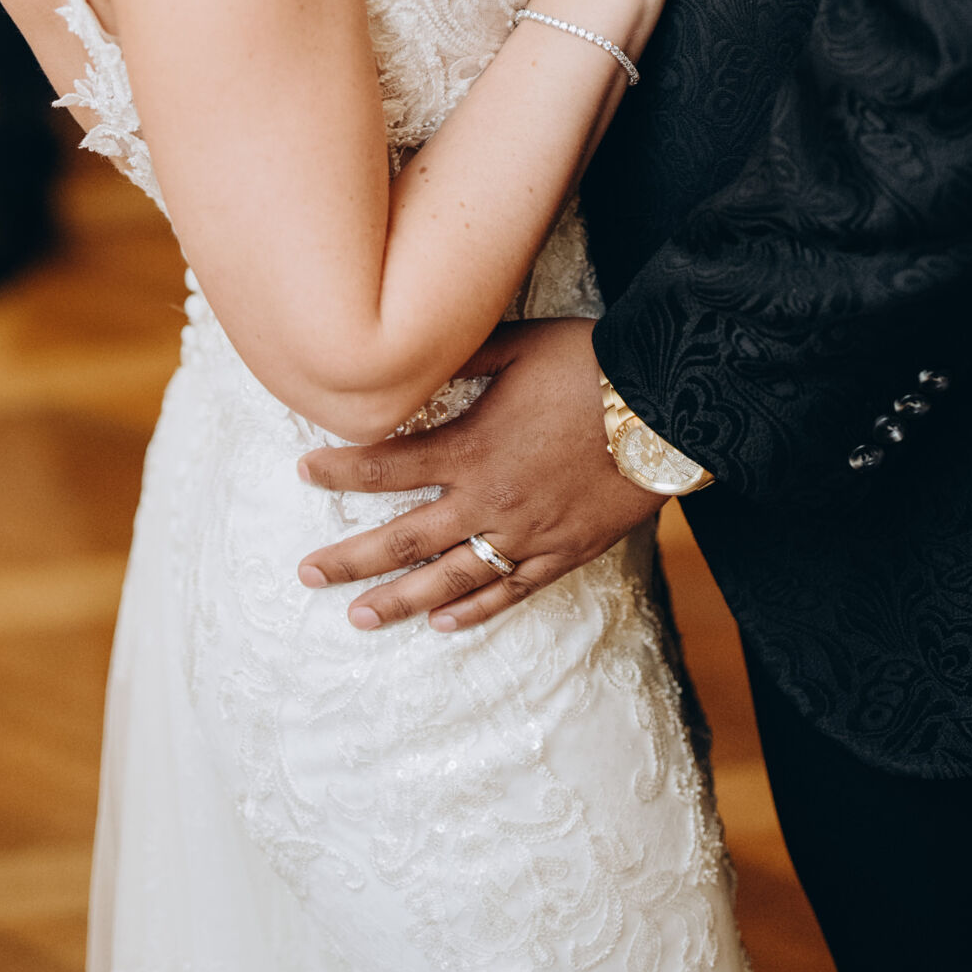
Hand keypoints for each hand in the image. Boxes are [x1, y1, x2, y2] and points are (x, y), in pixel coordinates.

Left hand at [295, 316, 662, 630]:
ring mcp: (525, 535)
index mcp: (471, 448)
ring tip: (358, 618)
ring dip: (399, 601)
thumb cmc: (591, 367)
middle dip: (349, 559)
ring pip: (449, 580)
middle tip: (307, 574)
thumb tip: (416, 355)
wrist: (667, 409)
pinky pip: (508, 591)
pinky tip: (444, 625)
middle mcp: (489, 501)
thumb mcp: (517, 346)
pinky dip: (473, 611)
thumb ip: (462, 357)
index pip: (386, 466)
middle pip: (404, 539)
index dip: (340, 470)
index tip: (303, 471)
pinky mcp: (562, 554)